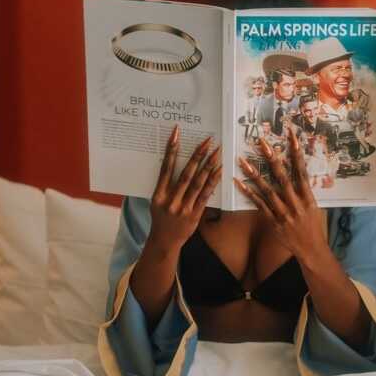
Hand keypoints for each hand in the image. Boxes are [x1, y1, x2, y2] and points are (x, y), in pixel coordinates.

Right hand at [146, 125, 221, 253]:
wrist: (164, 241)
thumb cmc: (160, 218)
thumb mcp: (156, 201)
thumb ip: (165, 185)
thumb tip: (174, 163)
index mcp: (158, 194)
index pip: (165, 168)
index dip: (171, 150)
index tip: (176, 134)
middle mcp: (170, 200)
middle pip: (185, 174)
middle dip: (197, 156)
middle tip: (207, 141)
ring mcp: (183, 208)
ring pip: (197, 183)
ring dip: (209, 166)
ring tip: (217, 152)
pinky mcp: (194, 215)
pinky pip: (205, 195)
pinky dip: (212, 182)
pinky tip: (219, 172)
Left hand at [234, 130, 329, 267]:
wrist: (311, 249)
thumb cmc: (313, 226)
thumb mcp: (314, 206)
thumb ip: (304, 191)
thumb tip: (298, 173)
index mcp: (308, 197)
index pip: (301, 170)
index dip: (296, 153)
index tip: (291, 137)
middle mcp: (295, 203)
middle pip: (282, 177)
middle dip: (272, 159)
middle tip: (262, 143)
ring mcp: (283, 212)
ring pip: (267, 190)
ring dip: (254, 174)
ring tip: (243, 160)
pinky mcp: (273, 221)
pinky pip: (258, 205)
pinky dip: (248, 193)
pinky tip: (238, 183)